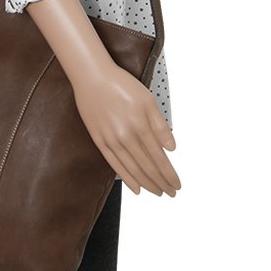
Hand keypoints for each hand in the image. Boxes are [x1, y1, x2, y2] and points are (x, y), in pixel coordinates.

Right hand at [71, 59, 180, 196]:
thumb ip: (160, 126)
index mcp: (140, 126)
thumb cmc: (121, 84)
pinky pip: (115, 165)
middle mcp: (126, 137)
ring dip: (147, 184)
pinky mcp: (99, 141)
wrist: (92, 77)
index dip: (169, 175)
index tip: (178, 185)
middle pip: (147, 168)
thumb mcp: (148, 100)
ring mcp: (111, 141)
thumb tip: (171, 148)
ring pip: (132, 170)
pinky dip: (126, 178)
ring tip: (157, 192)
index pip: (159, 159)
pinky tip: (135, 188)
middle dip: (161, 183)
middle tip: (171, 193)